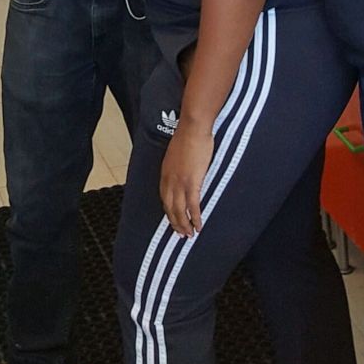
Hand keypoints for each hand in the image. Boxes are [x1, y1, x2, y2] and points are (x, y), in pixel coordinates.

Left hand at [160, 119, 213, 236]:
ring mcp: (180, 182)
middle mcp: (169, 180)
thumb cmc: (188, 136)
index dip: (169, 211)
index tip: (173, 219)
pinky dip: (195, 218)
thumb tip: (184, 168)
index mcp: (165, 173)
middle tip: (181, 234)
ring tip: (189, 235)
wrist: (193, 128)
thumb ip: (178, 163)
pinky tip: (199, 226)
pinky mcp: (192, 182)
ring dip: (184, 225)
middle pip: (170, 207)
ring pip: (180, 210)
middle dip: (175, 222)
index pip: (164, 198)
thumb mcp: (177, 152)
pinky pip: (193, 206)